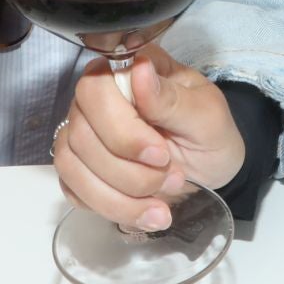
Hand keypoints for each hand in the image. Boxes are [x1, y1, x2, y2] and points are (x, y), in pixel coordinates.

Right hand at [53, 46, 243, 232]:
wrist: (211, 168)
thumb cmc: (210, 133)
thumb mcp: (206, 115)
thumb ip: (171, 98)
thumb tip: (139, 70)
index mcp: (128, 70)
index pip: (96, 89)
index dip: (122, 129)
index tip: (161, 155)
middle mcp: (97, 98)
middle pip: (81, 133)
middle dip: (128, 171)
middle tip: (172, 178)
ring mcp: (84, 133)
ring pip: (72, 165)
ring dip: (120, 196)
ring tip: (162, 205)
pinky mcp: (80, 168)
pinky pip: (73, 189)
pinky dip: (111, 208)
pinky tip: (145, 213)